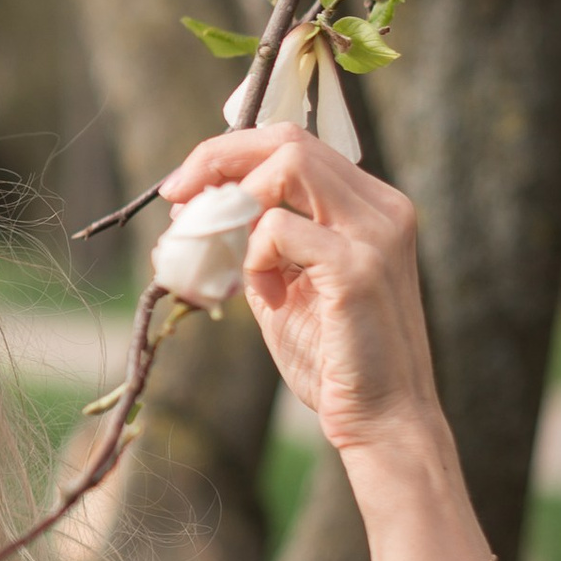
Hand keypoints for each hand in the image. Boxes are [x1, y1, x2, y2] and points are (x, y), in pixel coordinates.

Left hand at [154, 125, 502, 560]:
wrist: (382, 420)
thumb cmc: (334, 357)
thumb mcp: (286, 284)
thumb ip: (255, 241)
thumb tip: (197, 206)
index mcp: (370, 206)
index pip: (294, 143)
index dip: (230, 153)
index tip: (185, 186)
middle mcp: (382, 208)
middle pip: (288, 140)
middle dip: (218, 158)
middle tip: (178, 196)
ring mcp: (377, 234)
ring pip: (288, 164)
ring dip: (234, 203)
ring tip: (223, 255)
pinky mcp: (358, 268)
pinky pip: (279, 228)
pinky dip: (253, 256)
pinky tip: (263, 297)